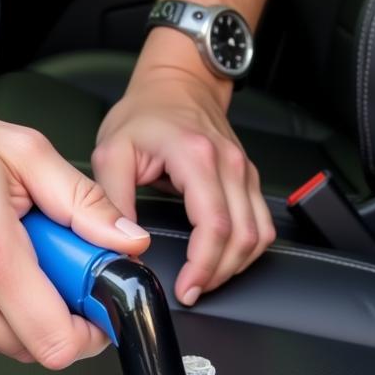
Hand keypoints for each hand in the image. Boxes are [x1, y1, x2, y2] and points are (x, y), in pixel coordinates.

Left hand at [93, 63, 274, 305]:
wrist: (177, 83)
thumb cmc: (146, 114)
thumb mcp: (112, 152)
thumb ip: (112, 199)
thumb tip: (121, 241)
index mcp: (196, 157)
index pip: (214, 224)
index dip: (204, 264)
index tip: (186, 287)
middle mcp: (229, 164)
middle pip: (242, 236)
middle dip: (218, 274)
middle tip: (191, 291)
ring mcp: (244, 171)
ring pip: (259, 234)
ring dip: (235, 265)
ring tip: (205, 280)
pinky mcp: (248, 179)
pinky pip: (262, 224)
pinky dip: (246, 249)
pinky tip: (223, 260)